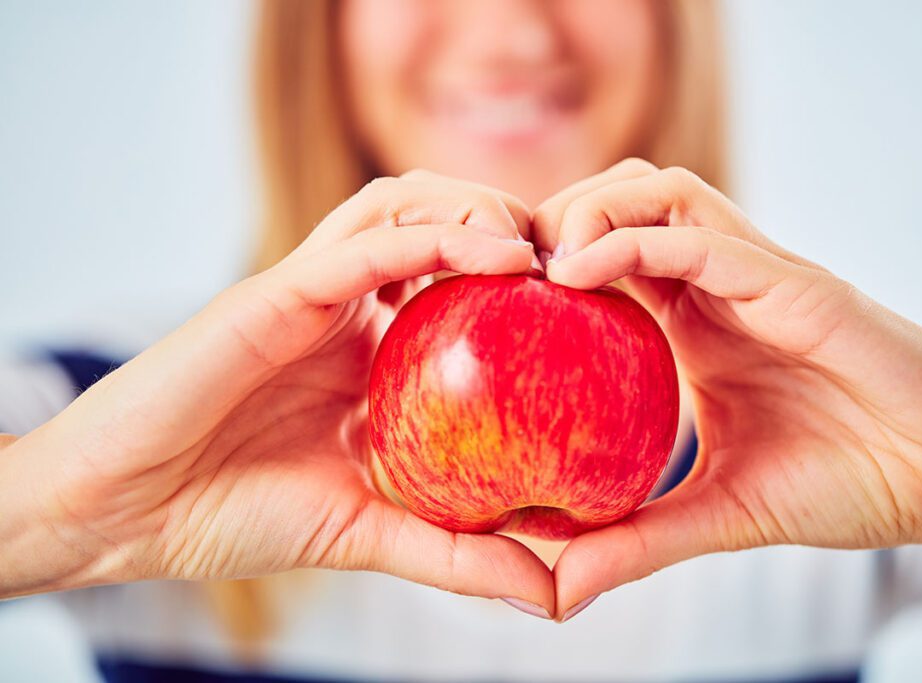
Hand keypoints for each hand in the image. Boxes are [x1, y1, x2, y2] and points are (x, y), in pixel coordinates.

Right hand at [0, 173, 554, 617]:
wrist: (126, 513)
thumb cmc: (238, 514)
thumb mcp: (373, 533)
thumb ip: (460, 554)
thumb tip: (556, 595)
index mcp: (373, 350)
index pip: (460, 282)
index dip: (528, 277)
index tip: (596, 300)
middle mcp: (350, 308)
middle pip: (440, 221)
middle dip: (511, 219)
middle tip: (576, 256)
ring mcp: (312, 292)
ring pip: (402, 205)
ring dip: (475, 207)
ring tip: (536, 243)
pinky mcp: (274, 292)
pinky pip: (361, 245)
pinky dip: (429, 237)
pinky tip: (494, 252)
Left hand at [533, 159, 921, 619]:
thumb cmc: (848, 480)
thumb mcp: (720, 514)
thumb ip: (639, 539)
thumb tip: (557, 589)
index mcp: (698, 320)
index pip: (607, 254)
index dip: (541, 258)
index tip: (483, 294)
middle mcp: (722, 284)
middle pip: (622, 200)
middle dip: (552, 214)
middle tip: (496, 263)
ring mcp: (758, 275)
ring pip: (660, 192)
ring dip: (587, 210)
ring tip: (535, 261)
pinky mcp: (796, 284)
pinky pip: (704, 237)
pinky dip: (637, 240)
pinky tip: (579, 272)